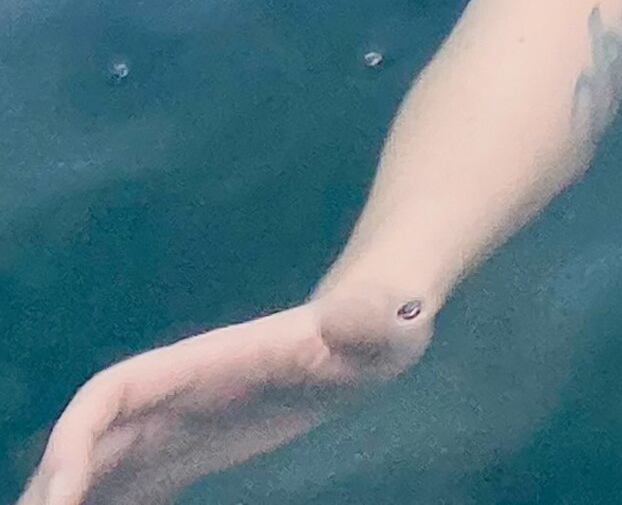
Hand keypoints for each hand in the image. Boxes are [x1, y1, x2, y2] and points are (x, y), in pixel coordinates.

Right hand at [16, 293, 423, 504]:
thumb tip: (365, 315)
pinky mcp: (199, 446)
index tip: (54, 501)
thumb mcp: (387, 318)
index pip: (114, 394)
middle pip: (93, 439)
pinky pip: (135, 485)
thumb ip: (374, 318)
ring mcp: (185, 421)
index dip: (73, 441)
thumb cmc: (384, 316)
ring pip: (104, 465)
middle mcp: (181, 392)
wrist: (381, 317)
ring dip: (72, 501)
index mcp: (206, 362)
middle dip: (54, 487)